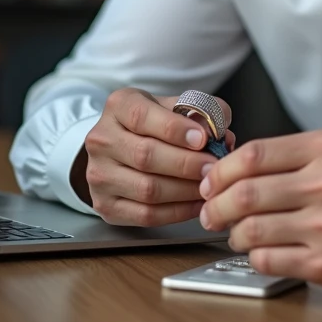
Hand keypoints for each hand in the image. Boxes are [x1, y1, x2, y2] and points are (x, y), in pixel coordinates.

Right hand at [73, 88, 234, 226]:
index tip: (203, 138)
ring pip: (147, 189)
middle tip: (213, 168)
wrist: (117, 149)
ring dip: (185, 190)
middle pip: (146, 156)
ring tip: (208, 186)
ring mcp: (99, 175)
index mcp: (119, 107)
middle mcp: (102, 140)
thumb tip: (222, 131)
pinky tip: (197, 203)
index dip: (175, 129)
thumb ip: (200, 111)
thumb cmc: (151, 125)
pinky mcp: (105, 205)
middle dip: (186, 164)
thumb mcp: (171, 107)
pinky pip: (146, 214)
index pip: (143, 116)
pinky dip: (177, 212)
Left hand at [198, 130, 321, 290]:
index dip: (221, 171)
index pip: (253, 155)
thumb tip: (233, 168)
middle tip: (210, 211)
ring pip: (251, 230)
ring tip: (236, 232)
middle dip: (216, 205)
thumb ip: (291, 155)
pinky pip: (268, 260)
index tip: (211, 181)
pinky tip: (262, 249)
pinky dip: (254, 255)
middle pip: (245, 194)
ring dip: (233, 233)